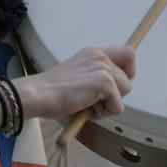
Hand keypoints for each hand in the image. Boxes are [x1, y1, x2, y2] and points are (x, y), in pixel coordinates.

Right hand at [14, 46, 135, 119]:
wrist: (38, 94)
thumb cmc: (52, 90)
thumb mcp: (79, 74)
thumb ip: (95, 75)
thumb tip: (114, 90)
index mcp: (93, 52)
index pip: (127, 52)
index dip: (128, 70)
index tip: (117, 85)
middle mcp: (100, 56)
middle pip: (128, 79)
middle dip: (115, 95)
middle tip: (93, 100)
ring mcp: (103, 68)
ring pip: (124, 93)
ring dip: (108, 105)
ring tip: (87, 104)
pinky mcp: (104, 82)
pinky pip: (117, 107)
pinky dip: (103, 114)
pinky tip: (85, 108)